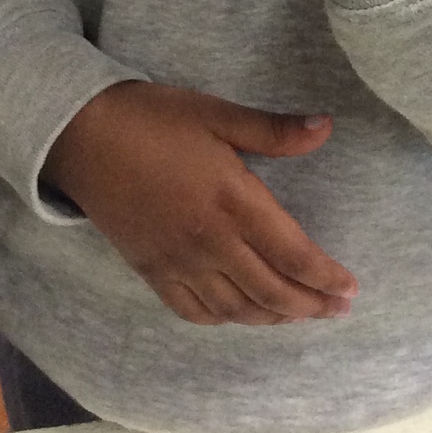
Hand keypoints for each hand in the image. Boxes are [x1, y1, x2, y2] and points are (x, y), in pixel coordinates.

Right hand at [43, 82, 356, 326]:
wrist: (82, 137)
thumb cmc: (153, 118)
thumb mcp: (216, 113)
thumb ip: (273, 131)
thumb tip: (325, 127)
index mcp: (233, 201)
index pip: (292, 254)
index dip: (325, 277)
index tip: (350, 289)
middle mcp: (211, 242)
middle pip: (271, 291)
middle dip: (310, 306)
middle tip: (338, 310)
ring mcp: (179, 263)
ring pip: (237, 309)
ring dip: (273, 317)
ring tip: (298, 314)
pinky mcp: (152, 271)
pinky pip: (195, 311)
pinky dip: (225, 319)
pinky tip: (239, 313)